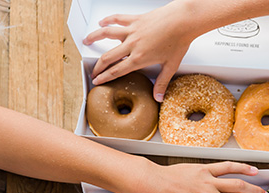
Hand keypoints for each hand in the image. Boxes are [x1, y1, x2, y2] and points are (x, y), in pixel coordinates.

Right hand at [83, 3, 197, 99]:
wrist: (182, 21)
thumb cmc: (178, 41)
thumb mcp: (170, 66)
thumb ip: (162, 83)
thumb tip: (158, 98)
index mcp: (139, 58)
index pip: (116, 71)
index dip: (104, 77)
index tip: (97, 81)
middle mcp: (132, 44)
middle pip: (108, 56)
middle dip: (98, 66)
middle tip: (93, 71)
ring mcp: (132, 30)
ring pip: (107, 34)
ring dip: (94, 37)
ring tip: (86, 41)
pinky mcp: (135, 19)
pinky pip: (117, 19)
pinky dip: (108, 20)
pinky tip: (102, 22)